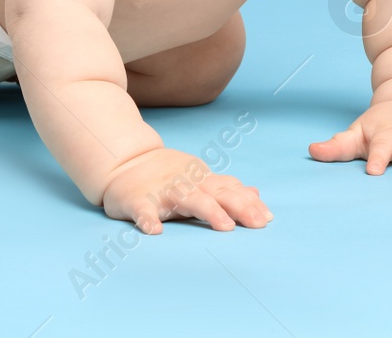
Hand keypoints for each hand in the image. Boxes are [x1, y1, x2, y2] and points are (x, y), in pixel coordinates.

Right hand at [100, 147, 272, 234]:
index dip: (248, 203)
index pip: (229, 190)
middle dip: (238, 207)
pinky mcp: (138, 200)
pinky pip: (143, 210)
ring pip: (187, 199)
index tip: (268, 218)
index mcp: (201, 180)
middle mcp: (186, 183)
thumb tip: (256, 194)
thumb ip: (226, 188)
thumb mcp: (199, 178)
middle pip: (216, 194)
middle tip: (257, 224)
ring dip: (208, 210)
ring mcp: (162, 191)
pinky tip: (155, 231)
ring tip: (224, 226)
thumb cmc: (167, 176)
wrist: (124, 161)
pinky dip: (148, 220)